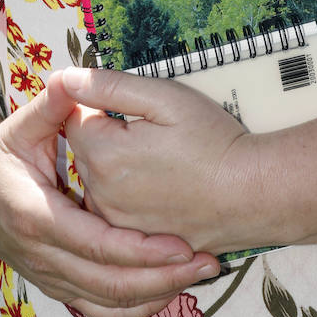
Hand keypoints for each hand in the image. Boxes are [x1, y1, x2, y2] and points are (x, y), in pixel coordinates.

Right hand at [0, 74, 219, 316]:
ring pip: (106, 302)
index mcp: (36, 214)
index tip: (179, 244)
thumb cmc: (1, 156)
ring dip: (154, 294)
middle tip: (205, 262)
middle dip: (160, 276)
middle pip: (107, 282)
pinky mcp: (58, 285)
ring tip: (198, 274)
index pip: (94, 243)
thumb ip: (51, 106)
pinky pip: (99, 308)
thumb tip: (68, 78)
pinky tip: (167, 293)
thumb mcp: (21, 126)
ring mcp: (50, 275)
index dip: (138, 249)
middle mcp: (43, 255)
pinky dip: (134, 308)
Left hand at [57, 66, 255, 255]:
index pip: (74, 117)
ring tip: (157, 157)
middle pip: (83, 149)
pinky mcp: (132, 239)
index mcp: (104, 154)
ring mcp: (115, 222)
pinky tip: (158, 184)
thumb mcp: (166, 98)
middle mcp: (100, 194)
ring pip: (95, 178)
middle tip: (151, 130)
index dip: (102, 104)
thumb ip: (110, 86)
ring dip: (113, 163)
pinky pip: (112, 207)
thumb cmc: (212, 141)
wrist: (250, 195)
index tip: (134, 107)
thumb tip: (66, 77)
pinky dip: (125, 192)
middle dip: (106, 133)